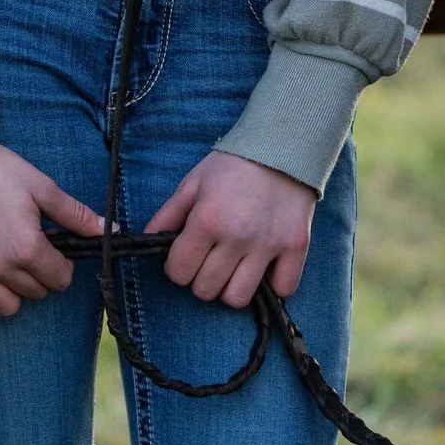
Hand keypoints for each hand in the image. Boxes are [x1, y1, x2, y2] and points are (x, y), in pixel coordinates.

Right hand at [0, 113, 103, 315]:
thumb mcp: (41, 186)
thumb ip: (74, 214)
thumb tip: (108, 231)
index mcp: (26, 249)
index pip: (60, 279)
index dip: (63, 264)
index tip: (55, 247)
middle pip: (34, 293)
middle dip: (40, 274)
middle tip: (31, 247)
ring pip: (3, 305)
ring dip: (11, 289)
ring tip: (8, 261)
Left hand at [144, 150, 317, 307]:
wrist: (282, 146)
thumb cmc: (233, 164)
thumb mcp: (193, 182)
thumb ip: (168, 214)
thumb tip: (148, 239)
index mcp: (207, 219)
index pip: (179, 272)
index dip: (177, 267)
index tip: (186, 254)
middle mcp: (237, 236)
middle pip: (206, 290)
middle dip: (201, 277)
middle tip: (210, 258)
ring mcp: (268, 245)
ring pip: (238, 298)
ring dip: (231, 287)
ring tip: (234, 266)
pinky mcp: (296, 247)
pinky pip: (283, 289)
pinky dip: (273, 285)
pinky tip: (264, 268)